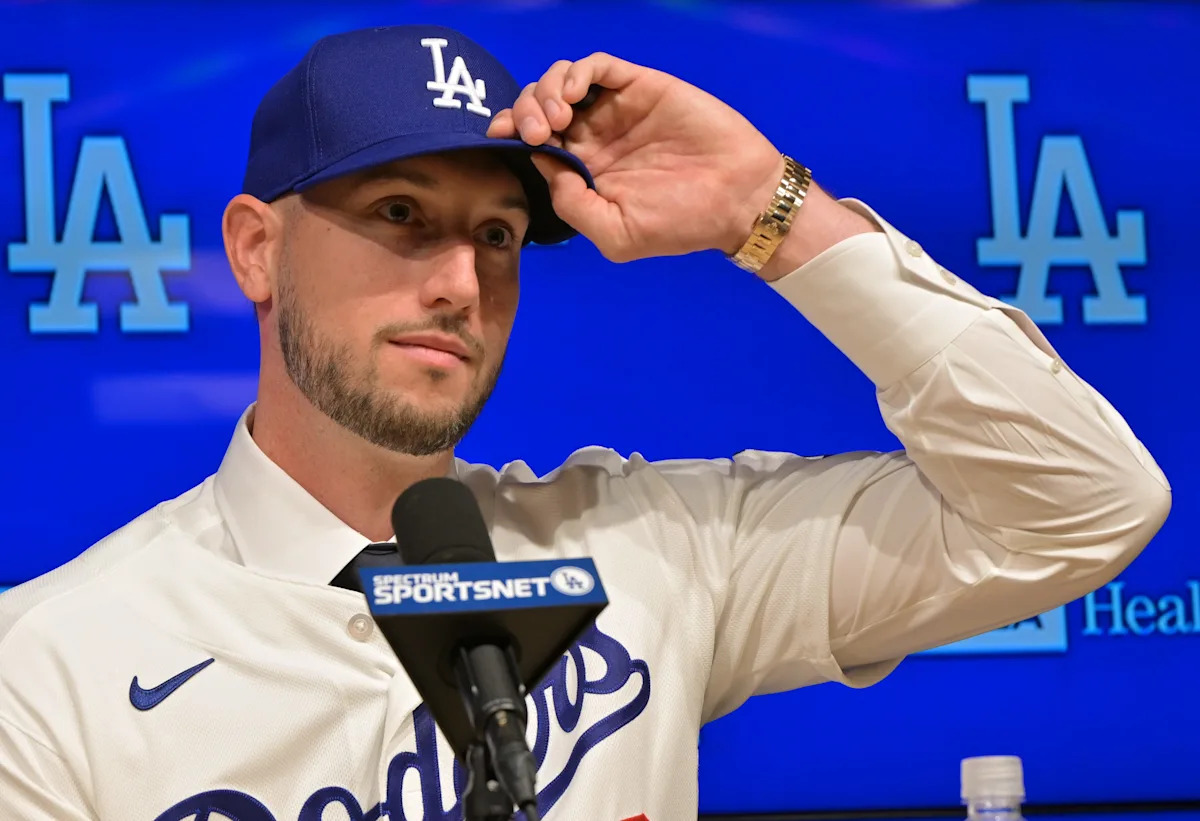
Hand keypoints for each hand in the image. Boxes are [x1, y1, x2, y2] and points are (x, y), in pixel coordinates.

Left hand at [488, 53, 783, 262]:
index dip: (510, 134)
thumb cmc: (680, 224)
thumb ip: (571, 203)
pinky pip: (596, 66)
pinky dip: (575, 73)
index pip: (532, 143)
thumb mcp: (614, 233)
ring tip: (556, 120)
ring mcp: (615, 109)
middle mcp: (593, 136)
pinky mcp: (639, 87)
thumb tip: (540, 164)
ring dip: (543, 93)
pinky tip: (572, 97)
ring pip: (560, 81)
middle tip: (536, 133)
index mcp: (583, 171)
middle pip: (537, 107)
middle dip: (523, 112)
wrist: (737, 199)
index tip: (499, 138)